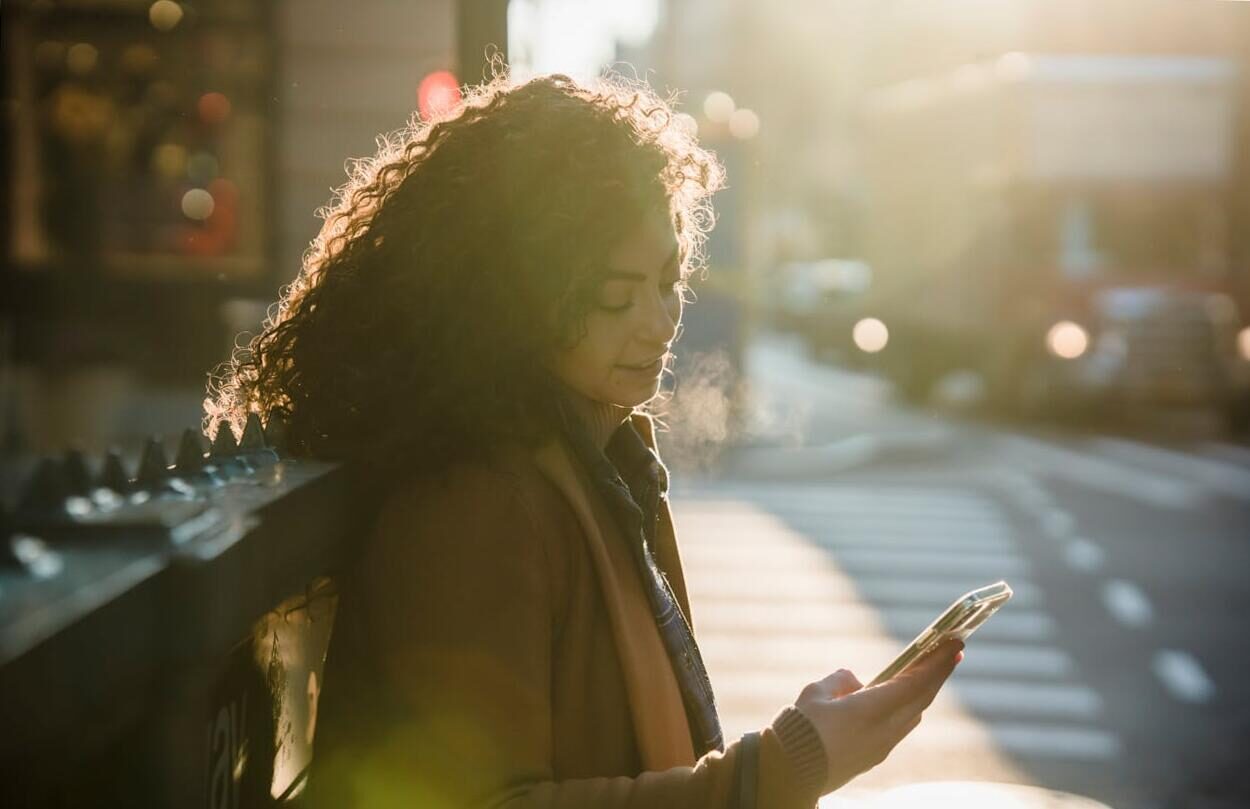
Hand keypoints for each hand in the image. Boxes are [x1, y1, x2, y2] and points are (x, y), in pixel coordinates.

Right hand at [793, 639, 962, 793]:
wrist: (791, 772)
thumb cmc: (800, 729)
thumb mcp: (816, 693)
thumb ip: (840, 681)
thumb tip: (856, 682)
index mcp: (872, 710)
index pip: (916, 683)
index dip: (937, 662)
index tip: (955, 643)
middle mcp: (884, 731)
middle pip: (922, 698)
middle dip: (939, 673)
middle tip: (953, 651)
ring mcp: (881, 746)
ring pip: (914, 714)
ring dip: (924, 691)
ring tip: (928, 671)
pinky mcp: (873, 756)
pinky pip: (900, 726)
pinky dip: (909, 706)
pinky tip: (903, 697)